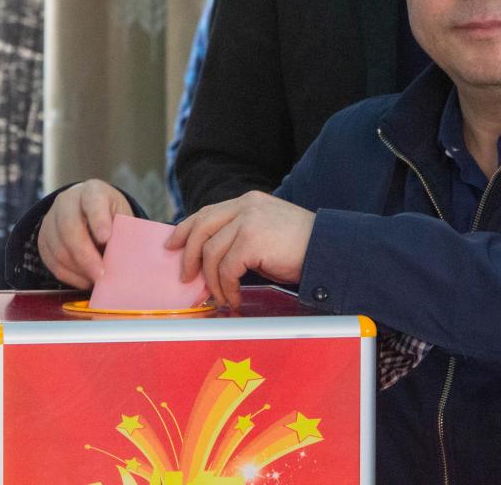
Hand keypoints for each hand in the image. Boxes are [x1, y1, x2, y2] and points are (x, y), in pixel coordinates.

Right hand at [38, 179, 133, 288]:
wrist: (88, 210)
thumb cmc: (111, 215)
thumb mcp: (123, 216)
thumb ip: (125, 233)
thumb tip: (131, 259)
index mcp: (92, 191)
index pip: (93, 202)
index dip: (98, 220)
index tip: (106, 239)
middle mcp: (67, 202)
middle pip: (70, 228)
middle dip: (86, 255)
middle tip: (101, 274)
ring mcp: (51, 220)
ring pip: (58, 249)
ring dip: (78, 269)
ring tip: (96, 280)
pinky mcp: (43, 239)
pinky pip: (51, 262)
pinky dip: (69, 276)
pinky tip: (85, 281)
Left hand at [166, 190, 314, 308]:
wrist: (328, 249)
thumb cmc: (300, 247)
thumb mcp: (266, 231)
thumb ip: (240, 234)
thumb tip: (210, 257)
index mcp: (248, 201)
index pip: (207, 212)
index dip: (186, 229)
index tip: (172, 245)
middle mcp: (246, 206)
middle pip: (201, 228)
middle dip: (188, 255)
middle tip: (186, 277)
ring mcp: (248, 221)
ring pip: (212, 253)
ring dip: (213, 281)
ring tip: (221, 296)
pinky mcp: (252, 240)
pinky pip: (227, 269)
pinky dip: (227, 288)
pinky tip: (235, 298)